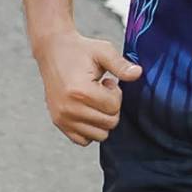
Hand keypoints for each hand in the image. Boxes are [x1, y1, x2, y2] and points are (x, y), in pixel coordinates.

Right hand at [36, 32, 141, 146]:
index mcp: (80, 92)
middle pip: (109, 123)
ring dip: (101, 119)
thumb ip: (121, 65)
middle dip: (111, 107)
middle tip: (101, 90)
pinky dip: (90, 130)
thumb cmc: (79, 51)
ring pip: (99, 135)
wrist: (53, 50)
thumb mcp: (103, 51)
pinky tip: (87, 111)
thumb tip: (138, 73)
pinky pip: (83, 140)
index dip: (115, 93)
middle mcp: (69, 109)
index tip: (107, 82)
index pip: (114, 107)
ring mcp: (62, 118)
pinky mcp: (58, 122)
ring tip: (93, 100)